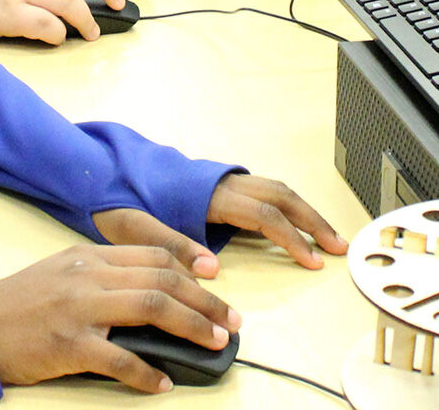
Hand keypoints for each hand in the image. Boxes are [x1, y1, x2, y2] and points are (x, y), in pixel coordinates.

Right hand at [0, 244, 240, 392]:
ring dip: (192, 327)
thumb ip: (101, 276)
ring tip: (215, 343)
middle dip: (205, 301)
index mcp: (87, 256)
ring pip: (152, 309)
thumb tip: (150, 293)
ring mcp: (79, 309)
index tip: (217, 279)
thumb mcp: (59, 274)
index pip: (152, 254)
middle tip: (230, 320)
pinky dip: (146, 373)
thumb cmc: (16, 306)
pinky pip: (120, 359)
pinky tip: (161, 384)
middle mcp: (88, 275)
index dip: (191, 266)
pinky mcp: (69, 345)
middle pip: (162, 280)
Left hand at [93, 174, 346, 274]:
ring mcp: (220, 180)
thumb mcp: (133, 227)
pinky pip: (262, 189)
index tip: (313, 260)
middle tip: (339, 246)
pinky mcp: (216, 184)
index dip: (292, 238)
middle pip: (281, 196)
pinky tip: (291, 222)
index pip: (265, 215)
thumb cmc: (114, 199)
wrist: (98, 170)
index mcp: (207, 194)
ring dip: (303, 211)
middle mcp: (220, 183)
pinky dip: (284, 204)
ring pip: (275, 189)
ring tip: (325, 236)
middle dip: (313, 220)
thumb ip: (173, 246)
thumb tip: (213, 268)